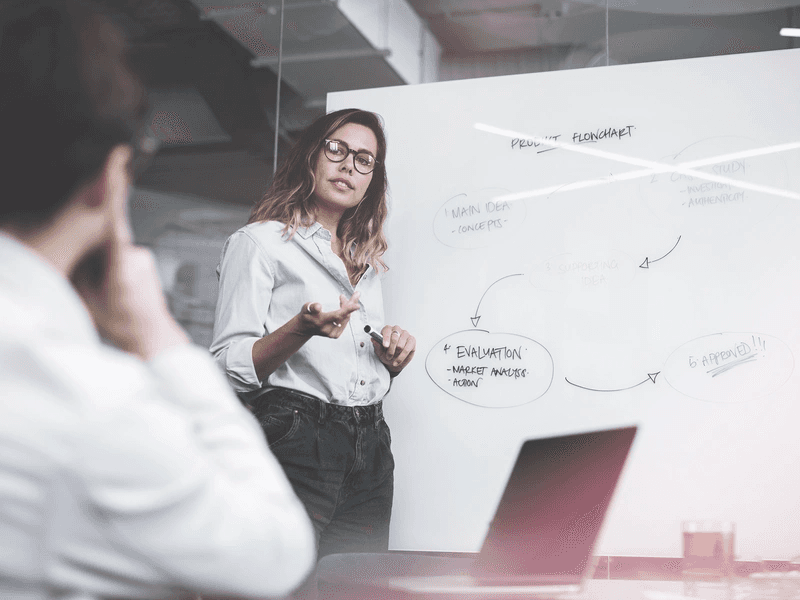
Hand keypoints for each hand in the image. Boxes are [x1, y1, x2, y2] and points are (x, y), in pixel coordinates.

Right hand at [72, 205, 187, 359]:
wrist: (151, 334)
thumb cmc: (124, 322)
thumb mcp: (88, 299)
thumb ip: (78, 270)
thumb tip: (73, 251)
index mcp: (122, 264)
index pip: (115, 222)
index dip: (113, 194)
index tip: (116, 169)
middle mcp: (136, 255)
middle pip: (104, 240)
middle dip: (92, 257)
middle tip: (97, 285)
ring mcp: (143, 255)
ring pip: (112, 248)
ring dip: (104, 264)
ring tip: (109, 291)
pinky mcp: (145, 259)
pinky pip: (122, 254)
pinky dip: (114, 266)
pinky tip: (117, 288)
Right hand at [294, 291, 359, 338]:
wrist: (304, 328)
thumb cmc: (307, 315)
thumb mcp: (306, 308)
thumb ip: (312, 306)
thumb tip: (318, 306)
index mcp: (320, 321)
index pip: (337, 315)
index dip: (348, 310)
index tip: (357, 305)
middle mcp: (327, 329)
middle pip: (344, 315)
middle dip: (351, 304)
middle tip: (356, 294)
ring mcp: (332, 334)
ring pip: (346, 318)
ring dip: (348, 308)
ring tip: (343, 298)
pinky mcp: (335, 335)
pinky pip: (344, 322)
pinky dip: (346, 314)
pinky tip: (343, 307)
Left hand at [373, 325, 415, 374]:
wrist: (394, 361)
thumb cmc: (386, 354)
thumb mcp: (379, 351)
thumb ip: (377, 345)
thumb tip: (373, 339)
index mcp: (387, 329)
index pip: (387, 330)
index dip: (386, 338)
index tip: (385, 346)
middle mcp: (397, 329)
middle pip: (394, 337)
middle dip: (390, 349)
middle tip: (388, 356)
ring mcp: (405, 334)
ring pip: (400, 345)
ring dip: (396, 354)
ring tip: (393, 358)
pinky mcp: (412, 340)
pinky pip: (407, 349)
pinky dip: (401, 357)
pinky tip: (397, 361)